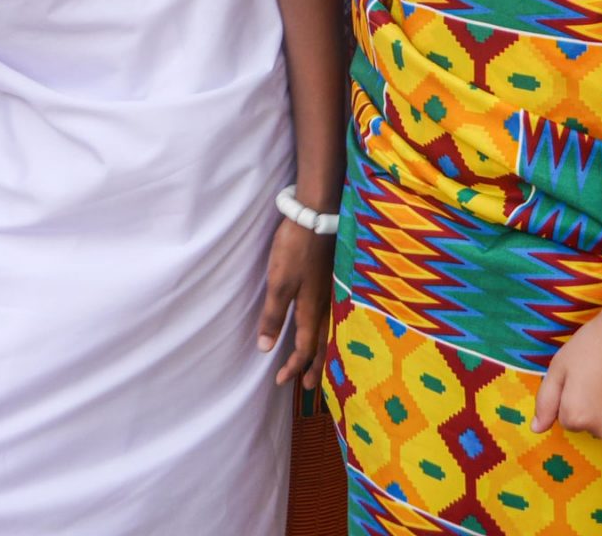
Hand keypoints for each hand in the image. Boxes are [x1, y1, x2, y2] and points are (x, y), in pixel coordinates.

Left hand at [256, 217, 333, 389]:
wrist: (317, 213)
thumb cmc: (296, 248)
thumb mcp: (279, 283)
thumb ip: (274, 316)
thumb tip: (265, 348)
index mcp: (312, 309)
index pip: (305, 347)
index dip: (294, 366)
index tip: (282, 381)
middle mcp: (327, 304)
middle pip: (323, 343)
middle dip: (314, 366)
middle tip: (307, 386)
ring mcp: (334, 290)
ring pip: (331, 330)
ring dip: (325, 350)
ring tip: (321, 363)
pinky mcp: (335, 277)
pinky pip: (336, 314)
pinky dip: (331, 329)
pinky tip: (328, 325)